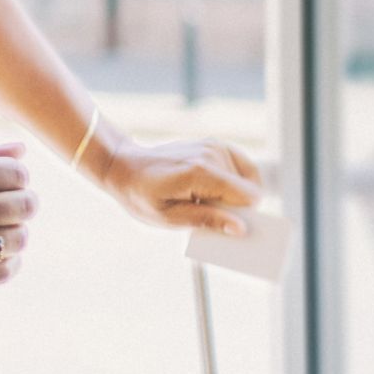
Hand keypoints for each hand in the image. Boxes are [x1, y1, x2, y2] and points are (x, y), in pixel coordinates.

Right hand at [0, 140, 36, 295]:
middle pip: (23, 206)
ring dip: (16, 232)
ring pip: (17, 240)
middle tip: (8, 204)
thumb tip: (21, 150)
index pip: (14, 173)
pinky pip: (2, 272)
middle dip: (23, 202)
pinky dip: (9, 262)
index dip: (18, 175)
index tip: (6, 181)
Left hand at [96, 136, 260, 236]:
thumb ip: (206, 221)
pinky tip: (219, 189)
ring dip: (232, 193)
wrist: (124, 165)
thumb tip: (240, 229)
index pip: (248, 196)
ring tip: (204, 199)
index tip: (229, 227)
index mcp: (200, 173)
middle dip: (237, 206)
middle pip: (249, 189)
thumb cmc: (142, 195)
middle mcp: (211, 154)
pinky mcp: (214, 144)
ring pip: (248, 179)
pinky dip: (236, 179)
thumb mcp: (169, 218)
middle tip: (208, 212)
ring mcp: (213, 146)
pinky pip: (242, 165)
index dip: (244, 215)